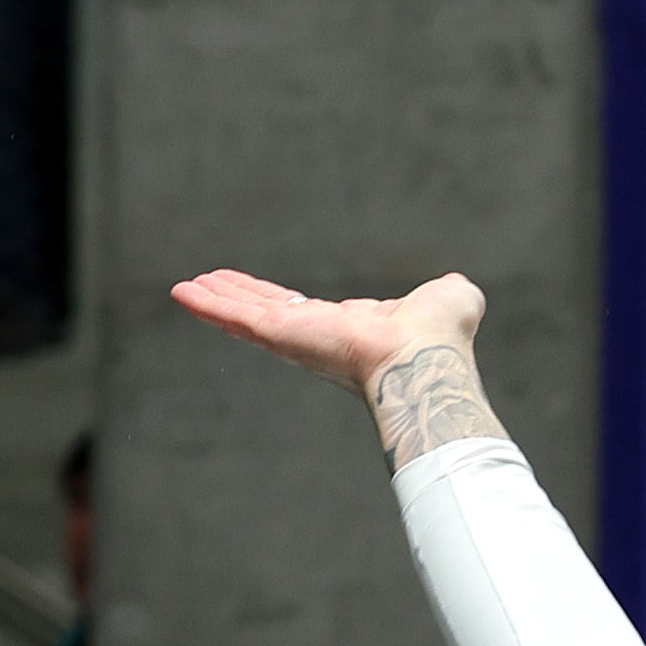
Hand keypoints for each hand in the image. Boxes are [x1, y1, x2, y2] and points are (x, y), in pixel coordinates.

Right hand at [171, 268, 502, 466]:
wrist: (427, 358)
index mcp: (354, 330)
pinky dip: (209, 306)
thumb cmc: (444, 337)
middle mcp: (323, 337)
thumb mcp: (451, 300)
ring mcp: (300, 339)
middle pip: (269, 313)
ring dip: (215, 301)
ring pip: (248, 316)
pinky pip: (240, 318)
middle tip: (208, 287)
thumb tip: (463, 290)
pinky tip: (182, 293)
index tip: (261, 297)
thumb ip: (450, 294)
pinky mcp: (285, 335)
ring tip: (184, 288)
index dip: (282, 303)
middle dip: (239, 300)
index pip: (308, 313)